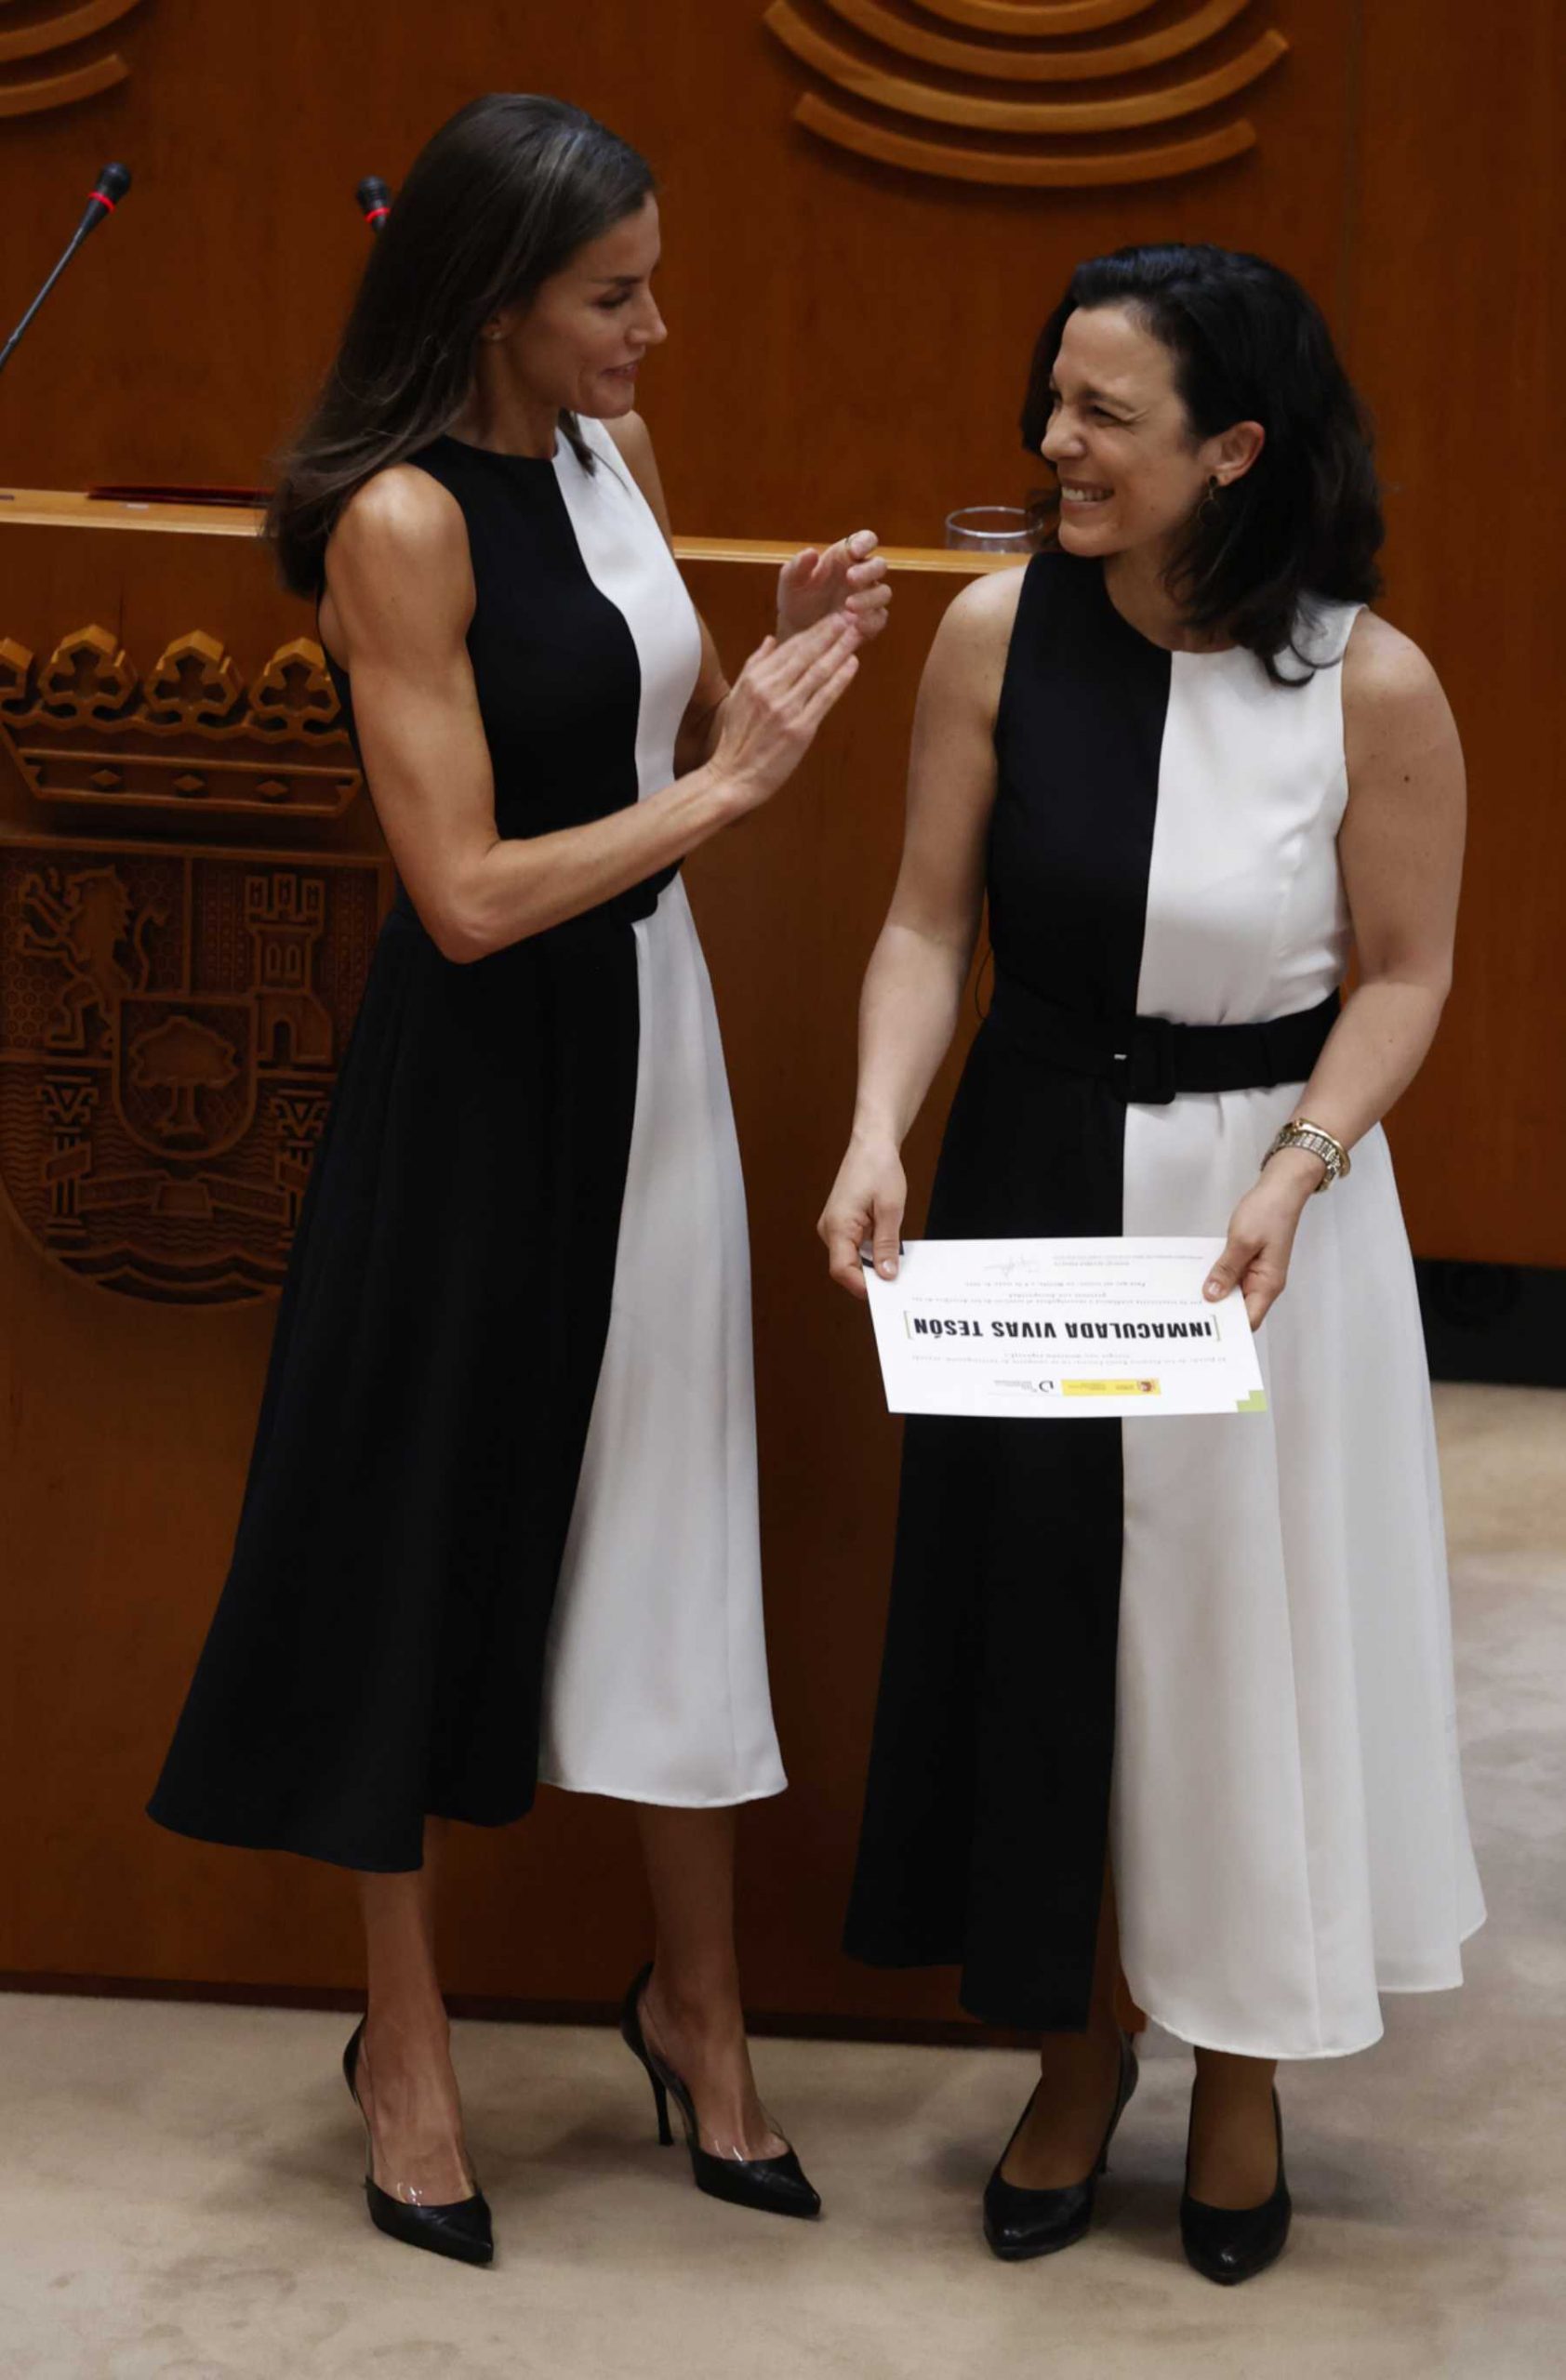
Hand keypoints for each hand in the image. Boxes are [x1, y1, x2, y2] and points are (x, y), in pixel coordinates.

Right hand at [709, 613, 860, 813]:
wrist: (732, 776)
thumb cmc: (737, 739)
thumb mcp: (738, 695)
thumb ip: (755, 665)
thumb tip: (771, 640)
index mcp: (755, 679)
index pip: (790, 647)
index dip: (814, 630)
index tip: (832, 617)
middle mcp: (770, 689)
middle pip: (806, 654)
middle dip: (831, 632)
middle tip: (850, 614)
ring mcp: (786, 709)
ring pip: (818, 672)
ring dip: (840, 650)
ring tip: (856, 633)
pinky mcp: (800, 729)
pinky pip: (824, 698)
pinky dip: (840, 679)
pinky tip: (852, 664)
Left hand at [778, 530, 890, 645]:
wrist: (796, 630)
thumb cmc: (796, 598)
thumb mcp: (790, 581)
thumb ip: (798, 566)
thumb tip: (811, 553)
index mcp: (846, 557)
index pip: (866, 540)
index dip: (865, 542)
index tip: (854, 550)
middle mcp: (862, 576)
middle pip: (879, 565)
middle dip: (868, 570)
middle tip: (850, 577)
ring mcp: (868, 599)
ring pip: (884, 592)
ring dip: (870, 597)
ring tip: (849, 605)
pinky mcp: (870, 622)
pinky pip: (879, 619)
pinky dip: (871, 621)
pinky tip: (856, 625)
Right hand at [818, 1134, 906, 1301]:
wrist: (871, 1144)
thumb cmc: (878, 1168)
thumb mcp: (890, 1209)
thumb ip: (886, 1245)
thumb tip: (886, 1275)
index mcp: (837, 1226)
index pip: (842, 1270)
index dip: (862, 1287)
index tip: (885, 1294)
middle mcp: (829, 1229)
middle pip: (845, 1269)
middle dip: (869, 1280)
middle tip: (897, 1286)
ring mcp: (834, 1227)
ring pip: (850, 1260)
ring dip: (871, 1267)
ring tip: (896, 1270)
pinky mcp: (841, 1224)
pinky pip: (853, 1249)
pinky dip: (870, 1255)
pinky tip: (888, 1255)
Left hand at [1202, 1151, 1323, 1329]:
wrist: (1282, 1188)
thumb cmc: (1269, 1211)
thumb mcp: (1242, 1241)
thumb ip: (1226, 1270)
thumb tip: (1212, 1296)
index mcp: (1268, 1284)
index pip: (1249, 1321)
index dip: (1228, 1328)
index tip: (1203, 1331)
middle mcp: (1265, 1284)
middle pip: (1239, 1310)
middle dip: (1216, 1313)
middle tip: (1187, 1314)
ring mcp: (1258, 1274)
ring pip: (1234, 1294)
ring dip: (1215, 1295)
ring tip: (1189, 1299)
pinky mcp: (1251, 1263)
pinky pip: (1232, 1278)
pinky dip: (1218, 1279)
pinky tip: (1200, 1277)